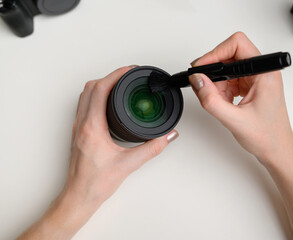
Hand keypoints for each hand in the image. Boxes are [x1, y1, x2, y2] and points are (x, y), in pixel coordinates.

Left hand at [66, 66, 177, 204]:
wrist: (79, 195)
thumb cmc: (95, 183)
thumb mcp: (129, 164)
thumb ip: (152, 148)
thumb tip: (167, 136)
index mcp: (92, 127)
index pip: (101, 89)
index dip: (116, 75)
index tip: (129, 70)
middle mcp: (82, 124)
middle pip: (91, 87)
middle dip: (110, 76)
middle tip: (126, 74)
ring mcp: (77, 127)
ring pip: (85, 94)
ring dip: (101, 84)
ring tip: (118, 83)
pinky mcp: (78, 131)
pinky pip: (84, 104)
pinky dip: (96, 95)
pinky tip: (108, 102)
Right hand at [189, 32, 292, 164]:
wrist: (277, 150)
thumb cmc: (267, 136)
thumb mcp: (234, 120)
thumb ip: (211, 99)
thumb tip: (197, 80)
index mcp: (265, 73)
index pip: (237, 44)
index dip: (215, 53)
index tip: (201, 67)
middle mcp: (262, 72)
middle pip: (230, 55)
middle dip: (214, 71)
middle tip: (205, 87)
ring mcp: (256, 79)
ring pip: (227, 68)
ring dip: (217, 83)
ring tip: (220, 102)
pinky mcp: (250, 86)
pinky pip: (229, 79)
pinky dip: (221, 90)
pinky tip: (225, 104)